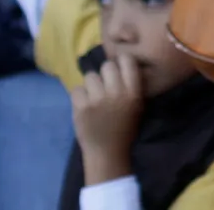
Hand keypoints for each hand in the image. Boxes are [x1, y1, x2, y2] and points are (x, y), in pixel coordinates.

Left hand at [70, 55, 146, 182]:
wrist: (107, 153)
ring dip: (91, 85)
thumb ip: (130, 85)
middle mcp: (116, 93)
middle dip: (105, 74)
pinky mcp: (81, 108)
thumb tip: (119, 62)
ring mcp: (98, 100)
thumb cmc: (124, 128)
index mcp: (133, 93)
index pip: (127, 61)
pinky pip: (76, 90)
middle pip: (107, 65)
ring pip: (90, 76)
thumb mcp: (137, 106)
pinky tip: (83, 106)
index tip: (118, 70)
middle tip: (104, 85)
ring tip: (93, 97)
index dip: (121, 62)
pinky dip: (79, 97)